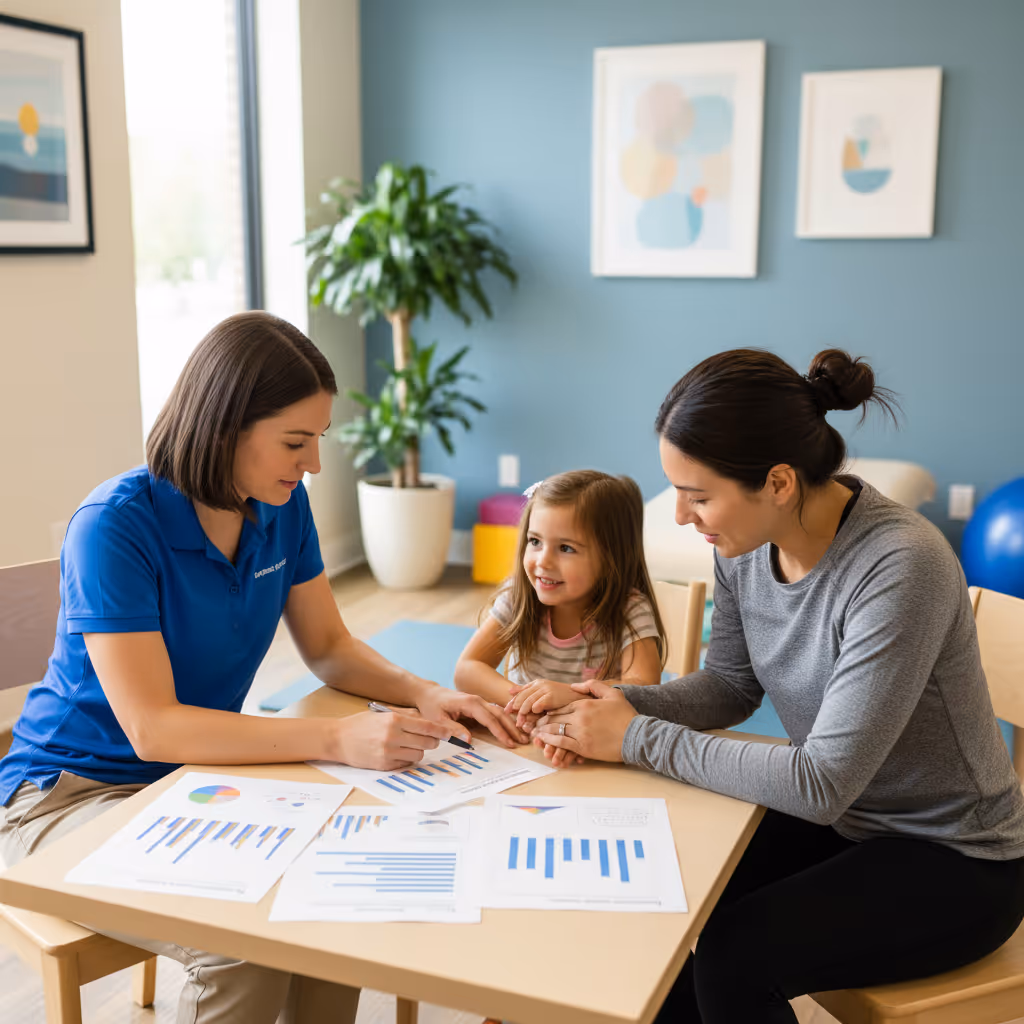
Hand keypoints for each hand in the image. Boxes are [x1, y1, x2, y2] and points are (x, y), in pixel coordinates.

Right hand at [326, 710, 449, 770]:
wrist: (338, 739)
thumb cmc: (361, 724)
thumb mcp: (384, 713)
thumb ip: (406, 716)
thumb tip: (428, 721)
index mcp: (395, 720)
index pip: (427, 726)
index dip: (441, 731)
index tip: (449, 734)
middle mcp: (393, 736)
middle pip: (427, 742)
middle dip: (431, 742)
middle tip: (429, 740)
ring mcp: (388, 752)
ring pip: (418, 755)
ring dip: (417, 752)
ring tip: (408, 746)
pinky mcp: (384, 765)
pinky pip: (405, 764)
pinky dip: (405, 760)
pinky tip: (397, 753)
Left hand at [416, 683, 527, 746]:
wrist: (429, 693)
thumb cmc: (432, 706)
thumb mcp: (438, 719)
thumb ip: (453, 729)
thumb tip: (469, 740)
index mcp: (469, 703)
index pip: (489, 719)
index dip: (500, 732)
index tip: (509, 744)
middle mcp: (478, 700)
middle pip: (499, 714)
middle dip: (512, 728)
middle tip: (523, 741)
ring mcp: (480, 702)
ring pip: (500, 712)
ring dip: (511, 724)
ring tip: (521, 737)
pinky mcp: (479, 706)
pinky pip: (495, 713)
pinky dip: (505, 721)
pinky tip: (512, 730)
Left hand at [505, 678, 589, 726]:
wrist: (579, 696)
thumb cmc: (561, 697)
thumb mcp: (543, 692)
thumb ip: (528, 691)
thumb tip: (510, 690)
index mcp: (537, 683)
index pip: (520, 693)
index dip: (512, 702)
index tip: (506, 711)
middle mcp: (540, 685)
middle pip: (523, 697)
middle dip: (516, 709)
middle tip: (511, 719)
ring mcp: (546, 689)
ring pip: (529, 702)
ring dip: (523, 713)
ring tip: (520, 723)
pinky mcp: (552, 696)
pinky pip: (539, 703)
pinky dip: (534, 709)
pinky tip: (531, 716)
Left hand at [531, 680, 636, 764]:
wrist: (637, 737)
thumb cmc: (626, 716)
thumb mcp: (612, 694)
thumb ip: (593, 686)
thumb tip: (575, 685)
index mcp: (585, 704)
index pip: (560, 707)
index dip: (548, 711)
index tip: (542, 714)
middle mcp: (580, 718)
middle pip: (554, 719)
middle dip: (541, 722)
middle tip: (533, 725)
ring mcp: (580, 733)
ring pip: (555, 731)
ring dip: (543, 733)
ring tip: (535, 734)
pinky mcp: (583, 747)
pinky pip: (562, 744)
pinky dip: (551, 744)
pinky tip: (546, 745)